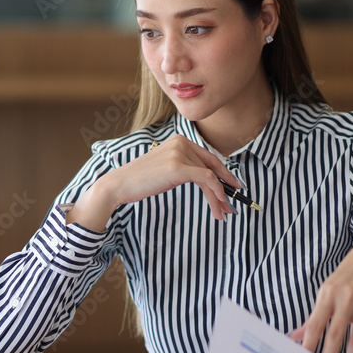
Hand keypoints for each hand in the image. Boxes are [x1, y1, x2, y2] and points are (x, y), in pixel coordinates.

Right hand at [66, 135, 239, 230]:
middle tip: (231, 204)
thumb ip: (184, 167)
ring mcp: (180, 153)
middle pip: (212, 166)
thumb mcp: (166, 169)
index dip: (223, 173)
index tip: (232, 187)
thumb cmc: (140, 180)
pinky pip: (207, 179)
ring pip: (211, 175)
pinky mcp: (179, 166)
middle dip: (226, 186)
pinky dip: (216, 194)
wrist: (119, 184)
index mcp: (178, 140)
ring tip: (223, 213)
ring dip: (220, 196)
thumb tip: (207, 179)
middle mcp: (181, 142)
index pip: (208, 157)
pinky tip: (217, 207)